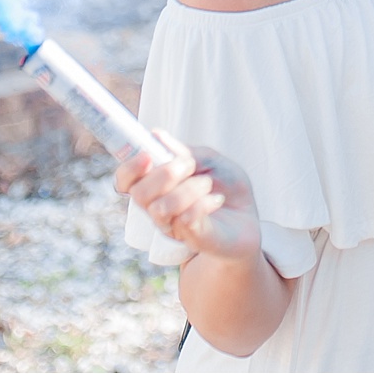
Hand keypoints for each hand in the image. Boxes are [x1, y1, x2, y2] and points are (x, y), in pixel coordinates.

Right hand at [114, 130, 262, 263]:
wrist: (248, 219)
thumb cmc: (225, 187)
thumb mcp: (209, 160)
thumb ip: (182, 151)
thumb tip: (155, 135)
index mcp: (156, 187)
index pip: (125, 182)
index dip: (129, 169)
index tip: (147, 156)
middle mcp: (157, 209)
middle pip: (139, 195)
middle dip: (165, 174)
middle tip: (189, 165)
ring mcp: (173, 227)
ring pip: (162, 208)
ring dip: (189, 188)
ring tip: (208, 184)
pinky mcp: (192, 238)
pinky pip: (186, 219)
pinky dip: (204, 203)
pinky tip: (217, 200)